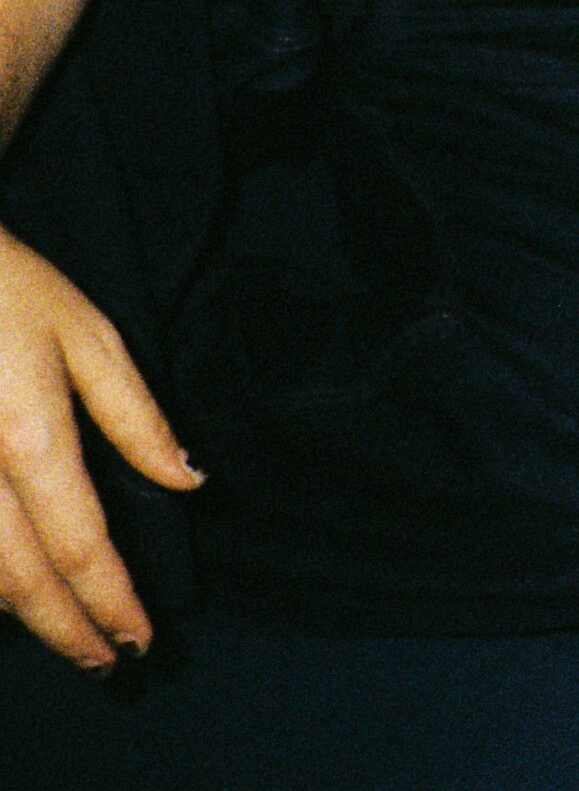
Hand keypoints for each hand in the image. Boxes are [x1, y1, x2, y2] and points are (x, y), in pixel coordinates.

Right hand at [0, 228, 198, 666]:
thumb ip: (137, 416)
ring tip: (62, 633)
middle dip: (63, 631)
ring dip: (17, 612)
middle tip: (104, 662)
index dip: (111, 602)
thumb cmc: (7, 287)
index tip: (139, 639)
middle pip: (18, 580)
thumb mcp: (89, 334)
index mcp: (29, 438)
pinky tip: (5, 590)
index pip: (81, 545)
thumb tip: (190, 481)